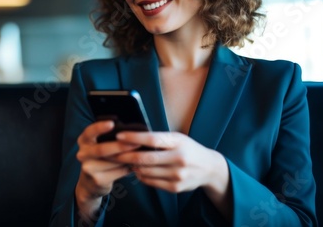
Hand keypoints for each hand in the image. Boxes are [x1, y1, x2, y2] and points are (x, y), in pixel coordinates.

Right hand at [74, 121, 139, 217]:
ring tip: (140, 153)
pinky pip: (117, 172)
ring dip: (128, 158)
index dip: (100, 127)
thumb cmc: (100, 158)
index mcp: (83, 141)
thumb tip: (130, 132)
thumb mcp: (98, 145)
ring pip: (112, 162)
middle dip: (121, 146)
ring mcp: (88, 168)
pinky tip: (136, 164)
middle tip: (137, 142)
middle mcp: (82, 154)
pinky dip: (128, 168)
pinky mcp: (97, 180)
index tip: (112, 123)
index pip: (89, 132)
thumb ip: (108, 139)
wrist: (90, 182)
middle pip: (102, 149)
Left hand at [113, 131, 230, 217]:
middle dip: (126, 155)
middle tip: (113, 152)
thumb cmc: (188, 148)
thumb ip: (159, 138)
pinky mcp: (175, 187)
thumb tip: (132, 136)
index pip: (152, 139)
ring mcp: (177, 175)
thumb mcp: (177, 138)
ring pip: (145, 171)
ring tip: (124, 160)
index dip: (134, 138)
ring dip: (132, 166)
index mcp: (178, 142)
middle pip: (145, 158)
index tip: (119, 136)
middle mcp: (179, 158)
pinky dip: (140, 176)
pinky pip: (150, 182)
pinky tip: (137, 170)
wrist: (209, 168)